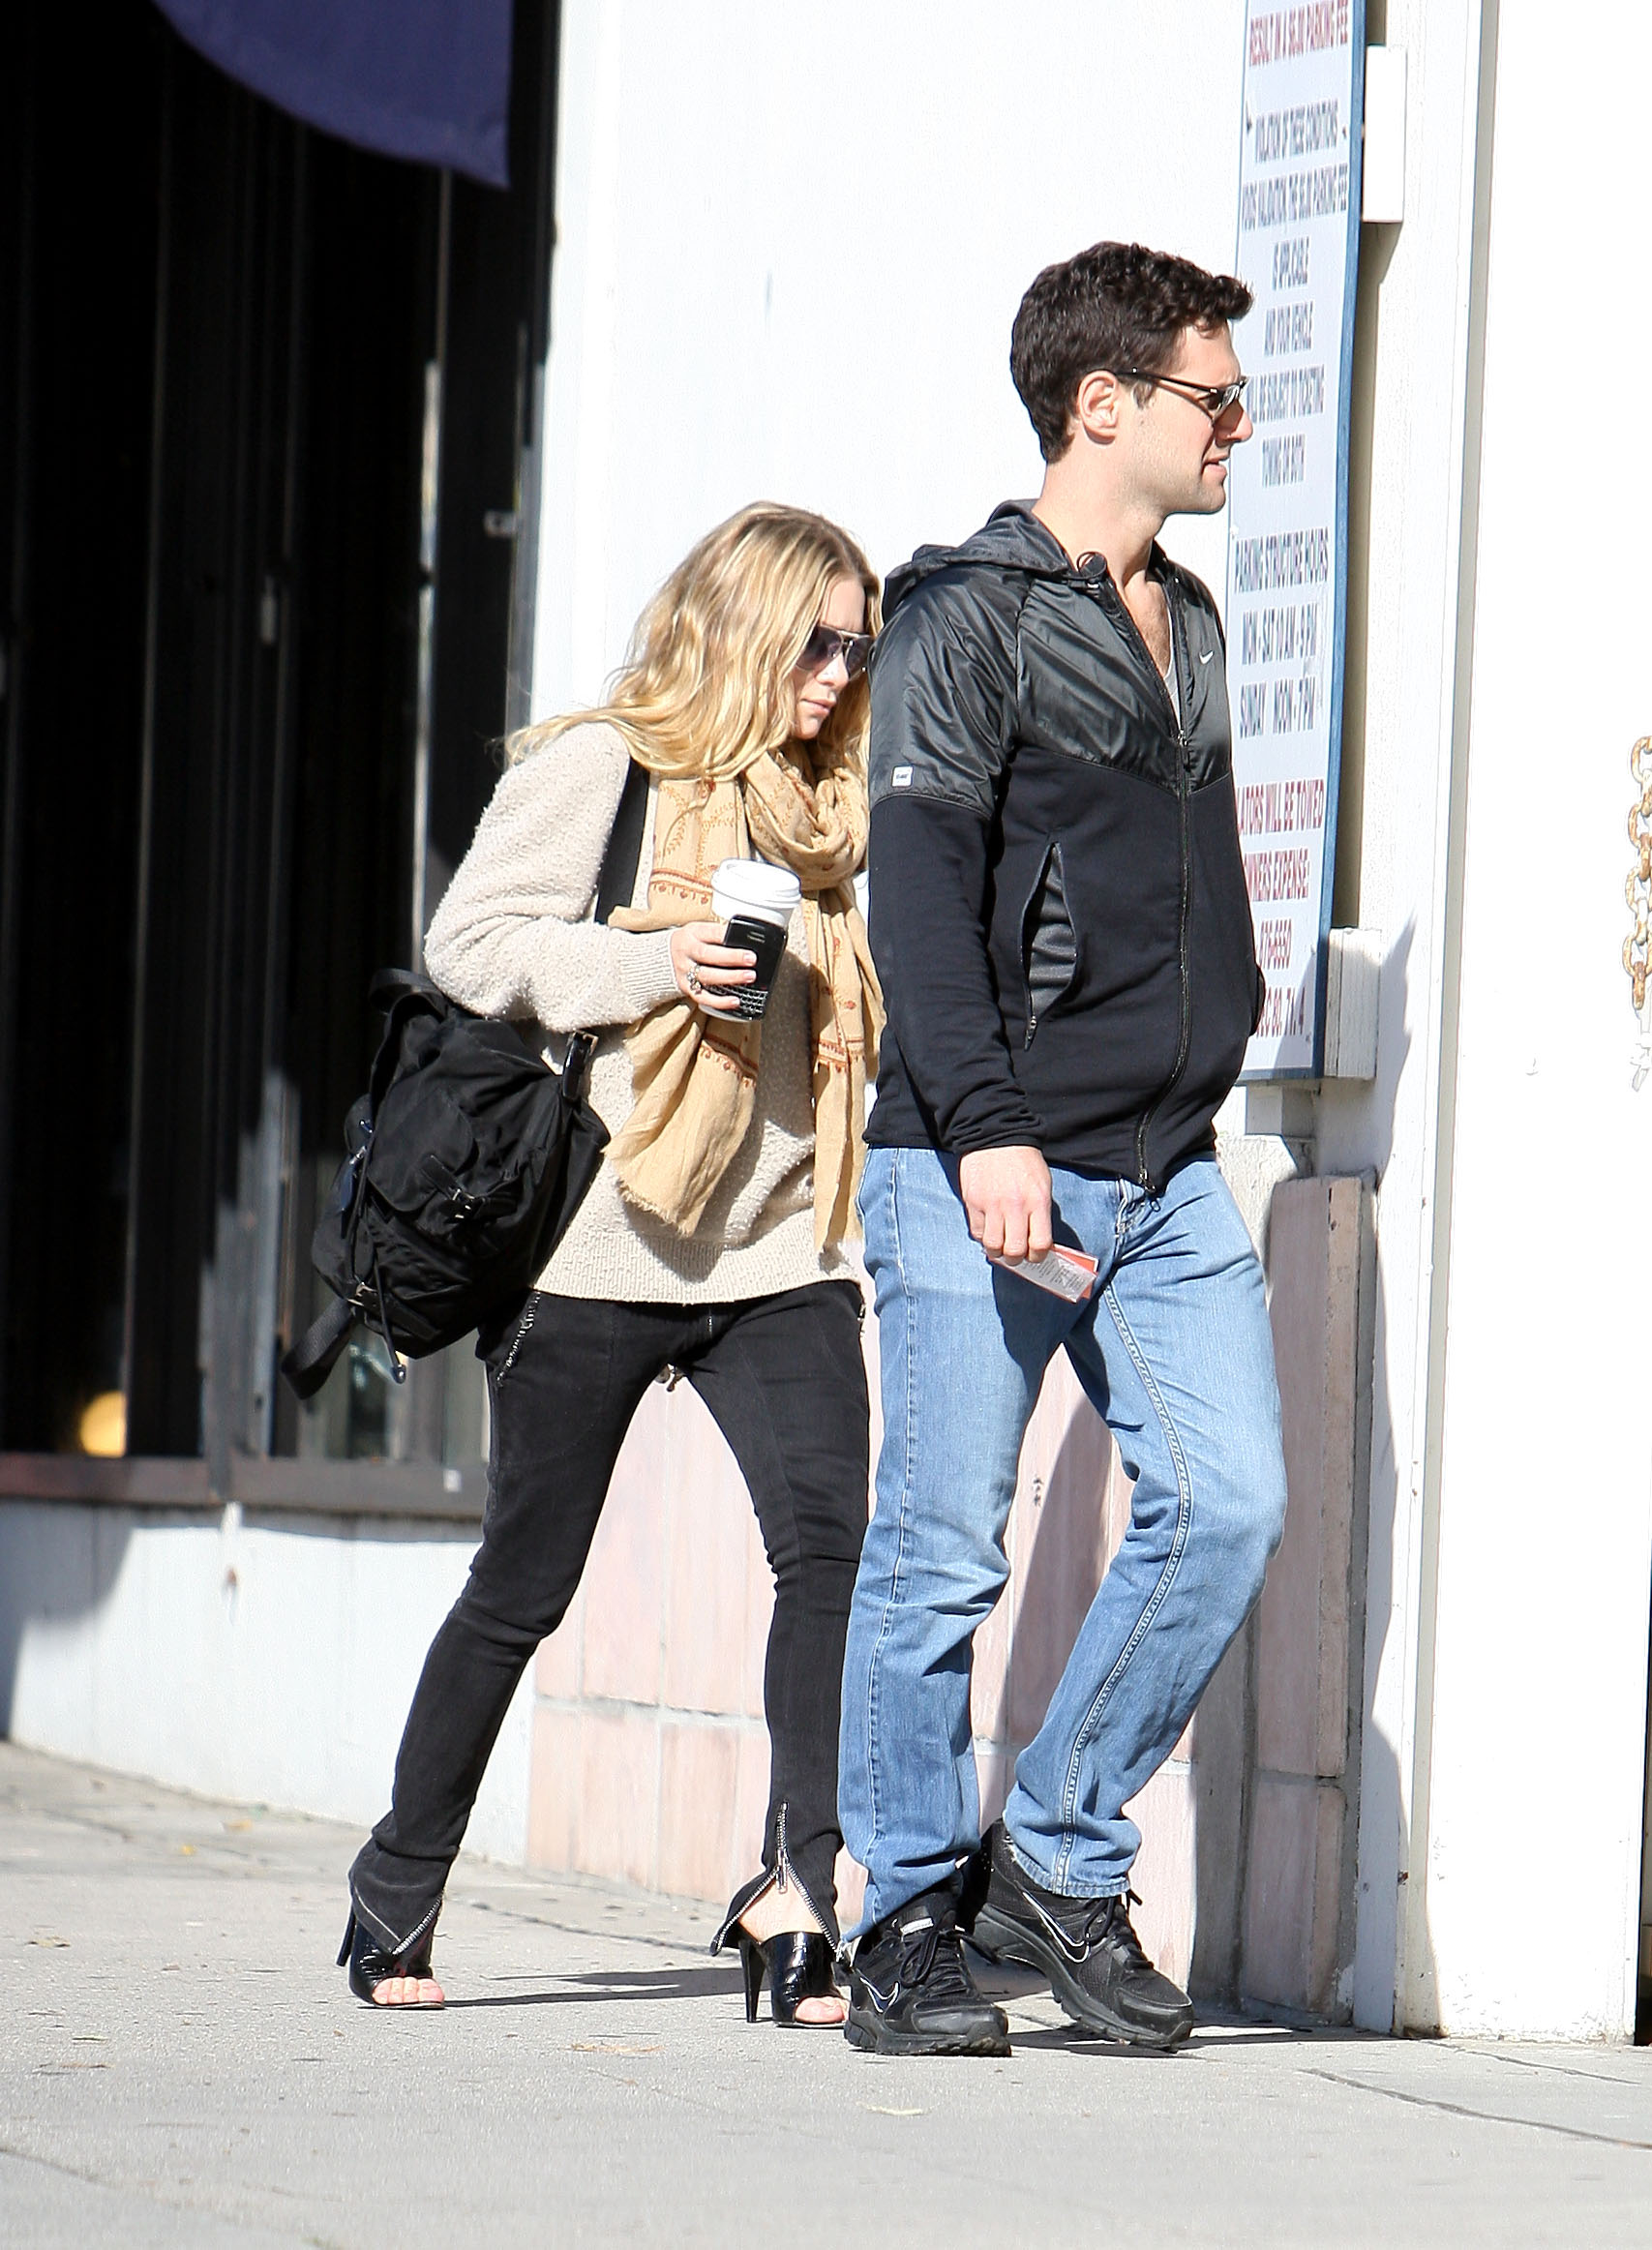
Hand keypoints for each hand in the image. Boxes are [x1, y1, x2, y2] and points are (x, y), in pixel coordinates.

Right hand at [669, 922, 755, 1013]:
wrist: (666, 956)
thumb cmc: (692, 942)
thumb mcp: (702, 931)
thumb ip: (721, 934)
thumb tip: (747, 939)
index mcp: (693, 933)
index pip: (711, 933)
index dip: (727, 937)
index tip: (744, 939)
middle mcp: (686, 952)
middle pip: (708, 954)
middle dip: (732, 957)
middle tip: (751, 959)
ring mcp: (685, 971)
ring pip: (707, 976)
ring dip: (729, 977)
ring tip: (748, 977)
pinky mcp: (686, 988)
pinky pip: (703, 997)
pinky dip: (720, 1001)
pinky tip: (735, 1000)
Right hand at [958, 1145, 1052, 1261]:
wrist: (996, 1138)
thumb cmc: (1024, 1161)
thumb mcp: (1042, 1184)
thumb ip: (1041, 1213)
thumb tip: (1037, 1241)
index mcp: (1037, 1201)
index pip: (1039, 1244)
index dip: (1038, 1256)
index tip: (1035, 1255)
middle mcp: (1015, 1206)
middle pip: (1014, 1251)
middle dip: (1016, 1259)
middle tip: (1016, 1254)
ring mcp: (991, 1205)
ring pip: (993, 1246)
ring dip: (997, 1251)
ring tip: (1000, 1245)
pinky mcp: (973, 1202)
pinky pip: (977, 1232)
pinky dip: (983, 1237)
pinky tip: (989, 1230)